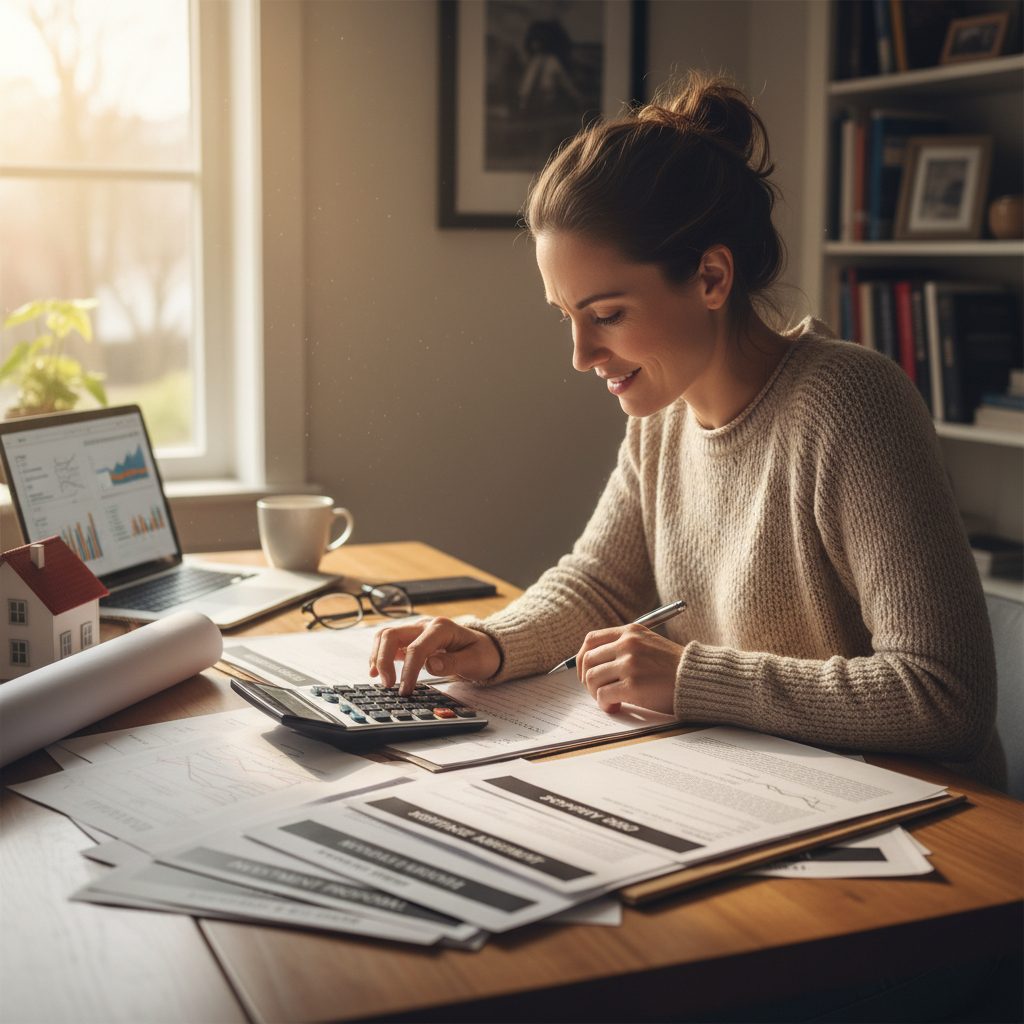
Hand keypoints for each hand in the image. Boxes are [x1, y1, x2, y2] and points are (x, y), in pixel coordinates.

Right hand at [369, 617, 500, 695]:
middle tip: (387, 685)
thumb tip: (431, 664)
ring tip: (377, 677)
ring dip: (377, 655)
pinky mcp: (411, 640)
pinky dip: (379, 655)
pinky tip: (376, 672)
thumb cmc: (481, 653)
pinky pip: (389, 643)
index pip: (416, 648)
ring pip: (386, 636)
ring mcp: (416, 631)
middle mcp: (425, 626)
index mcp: (442, 628)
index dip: (408, 670)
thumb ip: (454, 662)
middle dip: (384, 659)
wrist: (485, 648)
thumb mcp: (475, 661)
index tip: (406, 690)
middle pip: (392, 635)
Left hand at [575, 624, 680, 714]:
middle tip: (597, 691)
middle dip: (587, 679)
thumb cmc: (675, 667)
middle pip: (588, 659)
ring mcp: (630, 663)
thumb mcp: (649, 644)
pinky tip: (615, 707)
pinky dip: (604, 704)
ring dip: (595, 693)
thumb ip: (625, 648)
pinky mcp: (633, 685)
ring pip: (592, 678)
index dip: (582, 658)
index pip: (591, 640)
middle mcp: (628, 644)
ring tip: (609, 701)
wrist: (699, 679)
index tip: (586, 672)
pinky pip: (603, 695)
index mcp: (631, 632)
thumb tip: (595, 664)